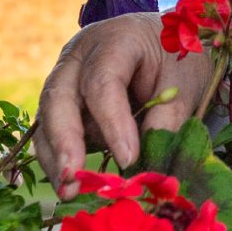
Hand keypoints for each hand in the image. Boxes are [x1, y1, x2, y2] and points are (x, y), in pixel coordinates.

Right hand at [33, 14, 211, 197]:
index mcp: (115, 40)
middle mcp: (79, 56)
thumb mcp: (184, 82)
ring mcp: (65, 77)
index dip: (112, 122)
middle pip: (59, 96)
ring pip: (47, 117)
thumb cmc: (175, 59)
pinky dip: (57, 157)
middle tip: (73, 177)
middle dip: (64, 141)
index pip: (103, 81)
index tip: (129, 159)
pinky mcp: (62, 102)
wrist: (164, 44)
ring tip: (69, 191)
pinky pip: (49, 130)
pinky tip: (69, 184)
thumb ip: (167, 117)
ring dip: (54, 156)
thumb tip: (148, 164)